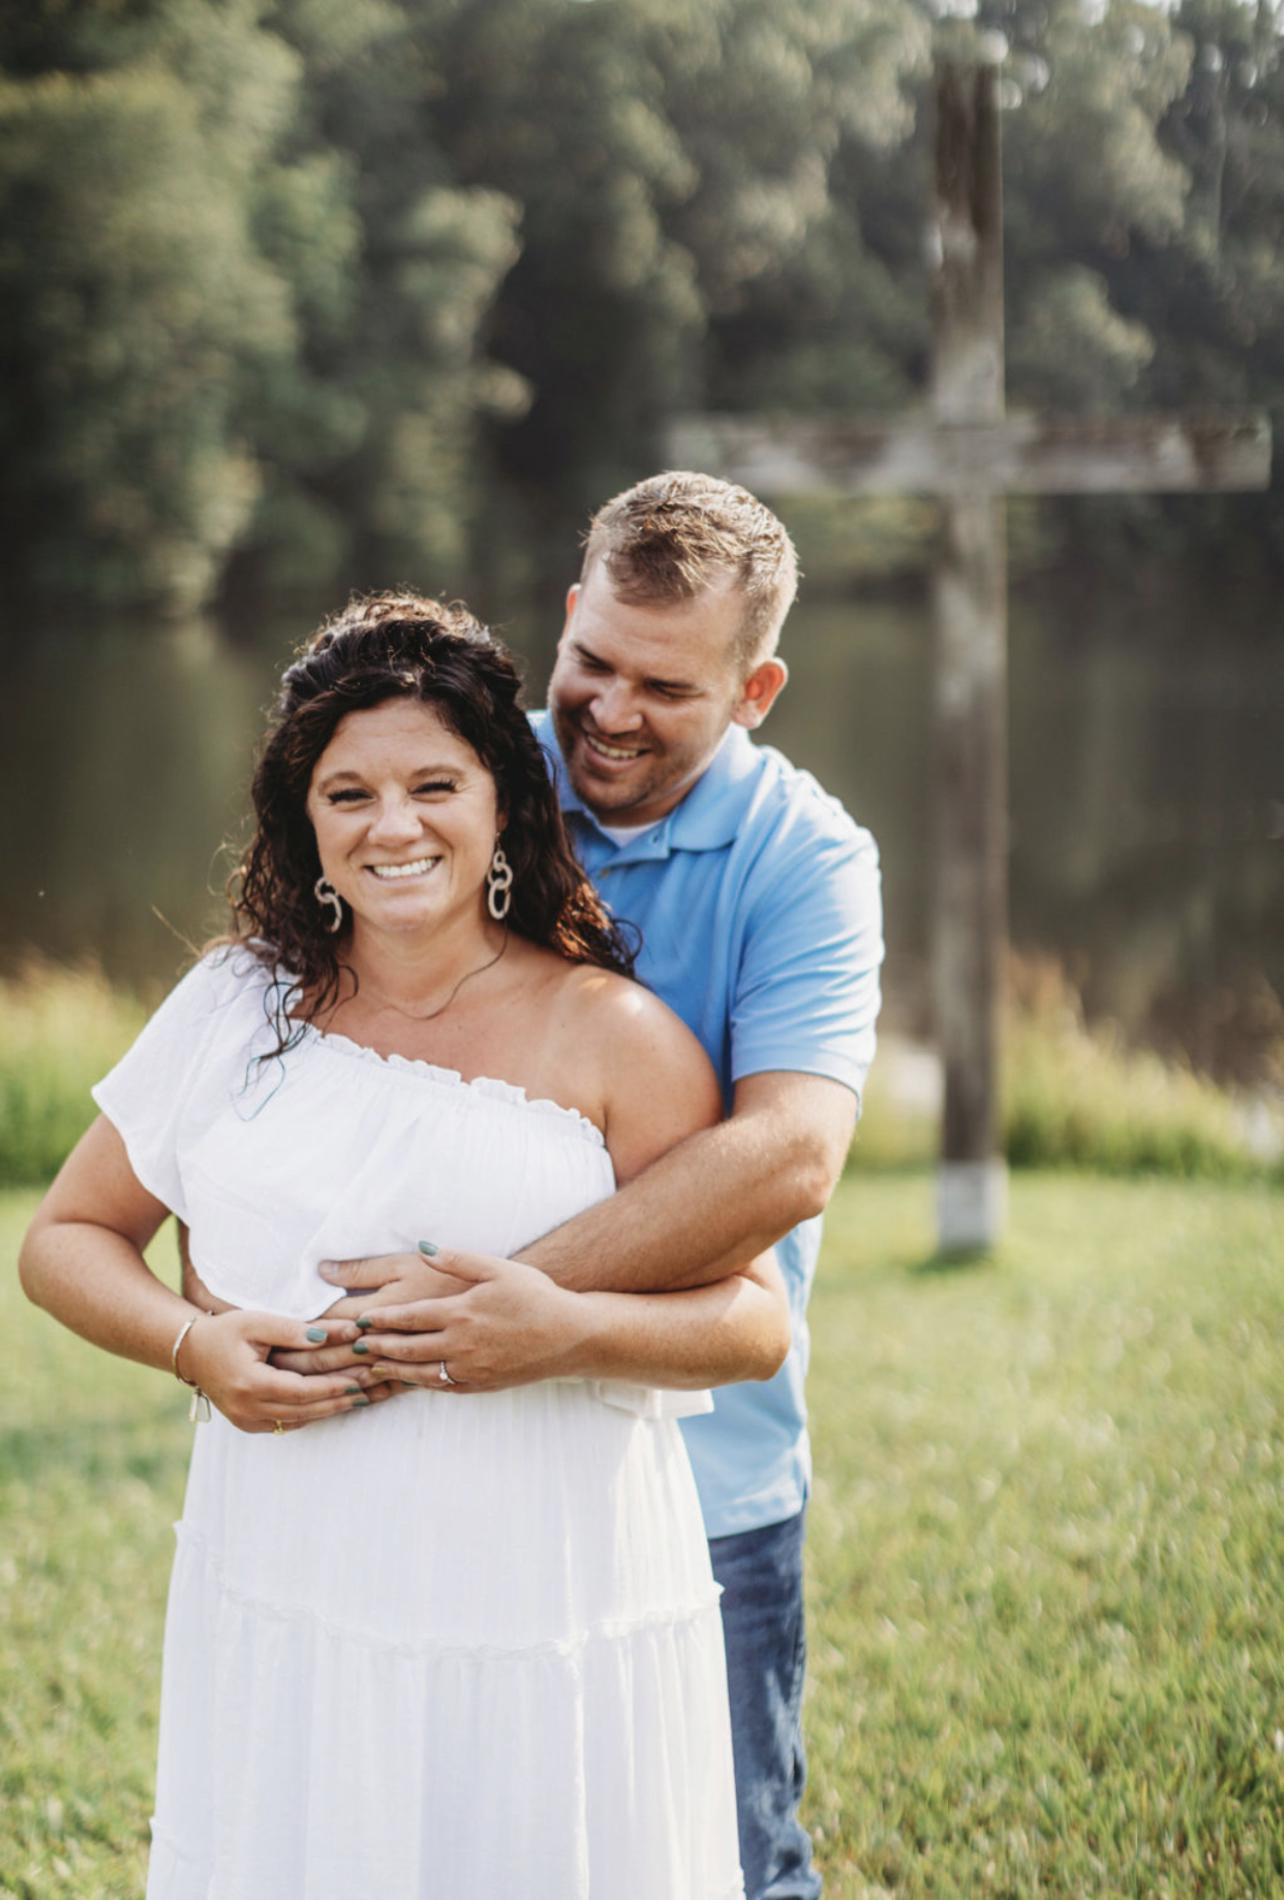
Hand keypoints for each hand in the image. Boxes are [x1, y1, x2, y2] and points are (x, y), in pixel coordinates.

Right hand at [182, 1309, 402, 1432]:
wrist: (191, 1351)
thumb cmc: (225, 1331)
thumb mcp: (256, 1322)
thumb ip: (292, 1330)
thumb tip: (326, 1336)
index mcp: (250, 1384)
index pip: (302, 1391)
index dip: (333, 1388)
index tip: (361, 1381)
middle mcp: (247, 1409)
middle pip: (304, 1410)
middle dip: (338, 1401)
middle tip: (370, 1392)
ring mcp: (246, 1421)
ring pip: (297, 1421)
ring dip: (329, 1411)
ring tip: (360, 1399)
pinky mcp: (248, 1424)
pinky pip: (286, 1424)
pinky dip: (311, 1414)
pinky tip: (333, 1405)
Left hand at [345, 1246, 591, 1393]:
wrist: (570, 1336)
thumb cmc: (535, 1296)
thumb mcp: (497, 1268)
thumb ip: (457, 1260)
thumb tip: (423, 1248)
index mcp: (460, 1312)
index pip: (408, 1317)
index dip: (380, 1319)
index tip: (358, 1320)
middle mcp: (460, 1344)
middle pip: (406, 1348)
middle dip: (376, 1347)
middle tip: (351, 1346)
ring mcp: (469, 1369)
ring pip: (419, 1372)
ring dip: (390, 1369)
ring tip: (369, 1367)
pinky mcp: (479, 1385)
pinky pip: (440, 1386)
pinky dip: (417, 1384)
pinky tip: (408, 1380)